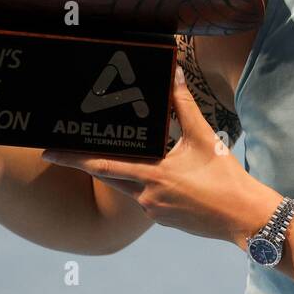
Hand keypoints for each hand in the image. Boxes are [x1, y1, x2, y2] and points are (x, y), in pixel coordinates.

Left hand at [40, 65, 276, 247]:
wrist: (244, 216)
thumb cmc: (226, 177)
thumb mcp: (204, 137)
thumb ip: (185, 105)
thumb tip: (175, 74)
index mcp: (152, 175)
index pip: (102, 165)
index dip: (73, 159)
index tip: (49, 152)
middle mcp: (146, 196)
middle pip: (106, 176)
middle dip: (85, 164)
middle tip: (61, 153)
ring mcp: (153, 211)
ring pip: (128, 187)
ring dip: (120, 172)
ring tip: (121, 155)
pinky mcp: (163, 219)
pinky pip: (145, 198)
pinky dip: (143, 184)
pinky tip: (158, 175)